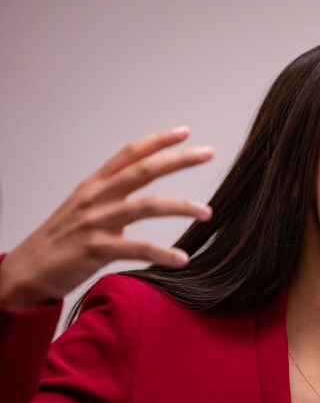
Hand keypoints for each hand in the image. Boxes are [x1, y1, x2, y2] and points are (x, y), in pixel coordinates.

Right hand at [0, 126, 212, 309]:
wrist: (27, 271)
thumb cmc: (61, 241)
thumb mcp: (86, 209)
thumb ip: (113, 197)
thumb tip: (143, 196)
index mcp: (95, 185)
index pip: (130, 154)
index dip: (158, 141)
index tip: (185, 132)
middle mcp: (96, 197)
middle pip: (144, 170)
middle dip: (179, 160)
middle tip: (208, 153)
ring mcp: (95, 222)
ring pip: (147, 206)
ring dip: (182, 207)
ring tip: (207, 213)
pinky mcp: (95, 249)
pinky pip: (137, 248)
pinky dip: (162, 253)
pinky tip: (182, 259)